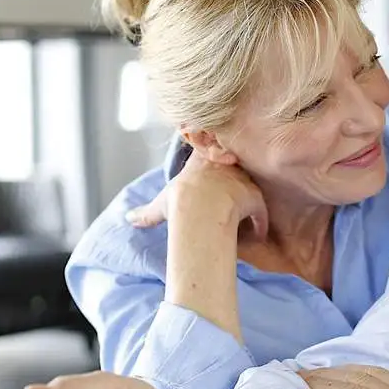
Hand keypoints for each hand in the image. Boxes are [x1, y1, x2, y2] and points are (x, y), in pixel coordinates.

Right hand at [125, 151, 267, 240]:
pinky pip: (260, 210)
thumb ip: (146, 212)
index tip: (207, 165)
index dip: (207, 157)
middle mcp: (224, 167)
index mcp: (201, 163)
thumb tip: (128, 218)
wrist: (200, 206)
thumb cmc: (178, 203)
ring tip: (244, 215)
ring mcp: (241, 180)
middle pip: (231, 163)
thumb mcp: (159, 205)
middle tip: (230, 190)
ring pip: (247, 185)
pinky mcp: (254, 197)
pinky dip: (259, 222)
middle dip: (233, 172)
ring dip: (247, 200)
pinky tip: (258, 236)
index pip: (205, 152)